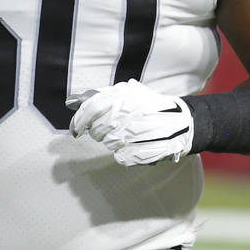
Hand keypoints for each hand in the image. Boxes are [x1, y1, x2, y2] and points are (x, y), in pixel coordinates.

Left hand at [68, 79, 193, 165]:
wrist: (181, 123)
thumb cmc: (147, 106)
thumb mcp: (125, 93)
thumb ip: (97, 96)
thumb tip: (69, 101)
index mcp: (124, 95)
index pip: (92, 108)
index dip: (79, 121)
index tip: (75, 130)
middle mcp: (130, 112)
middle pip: (98, 129)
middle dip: (99, 132)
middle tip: (111, 129)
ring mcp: (137, 133)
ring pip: (108, 144)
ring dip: (112, 141)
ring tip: (128, 134)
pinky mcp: (143, 151)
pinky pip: (120, 156)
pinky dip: (123, 153)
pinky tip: (134, 145)